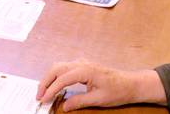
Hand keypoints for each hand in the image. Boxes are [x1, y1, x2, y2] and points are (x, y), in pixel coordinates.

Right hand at [36, 60, 166, 110]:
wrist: (131, 83)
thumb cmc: (117, 91)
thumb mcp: (99, 100)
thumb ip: (80, 101)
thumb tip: (65, 106)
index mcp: (84, 70)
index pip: (62, 79)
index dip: (51, 90)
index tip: (43, 99)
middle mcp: (80, 63)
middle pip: (56, 69)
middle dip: (45, 82)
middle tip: (39, 95)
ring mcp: (81, 62)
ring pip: (58, 66)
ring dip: (49, 77)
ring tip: (44, 91)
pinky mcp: (82, 65)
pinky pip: (64, 67)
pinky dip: (56, 75)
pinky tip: (55, 84)